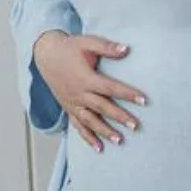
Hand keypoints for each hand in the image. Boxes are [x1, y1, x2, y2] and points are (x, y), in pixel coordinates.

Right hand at [33, 31, 145, 151]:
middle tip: (135, 126)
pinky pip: (78, 126)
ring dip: (105, 131)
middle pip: (102, 107)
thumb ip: (107, 47)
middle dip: (119, 117)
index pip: (110, 88)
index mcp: (86, 78)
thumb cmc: (70, 48)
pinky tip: (99, 148)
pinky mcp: (69, 108)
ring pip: (90, 120)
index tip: (143, 100)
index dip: (127, 94)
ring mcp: (73, 103)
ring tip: (120, 141)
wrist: (46, 55)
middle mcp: (79, 93)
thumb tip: (127, 49)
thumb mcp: (88, 43)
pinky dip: (88, 138)